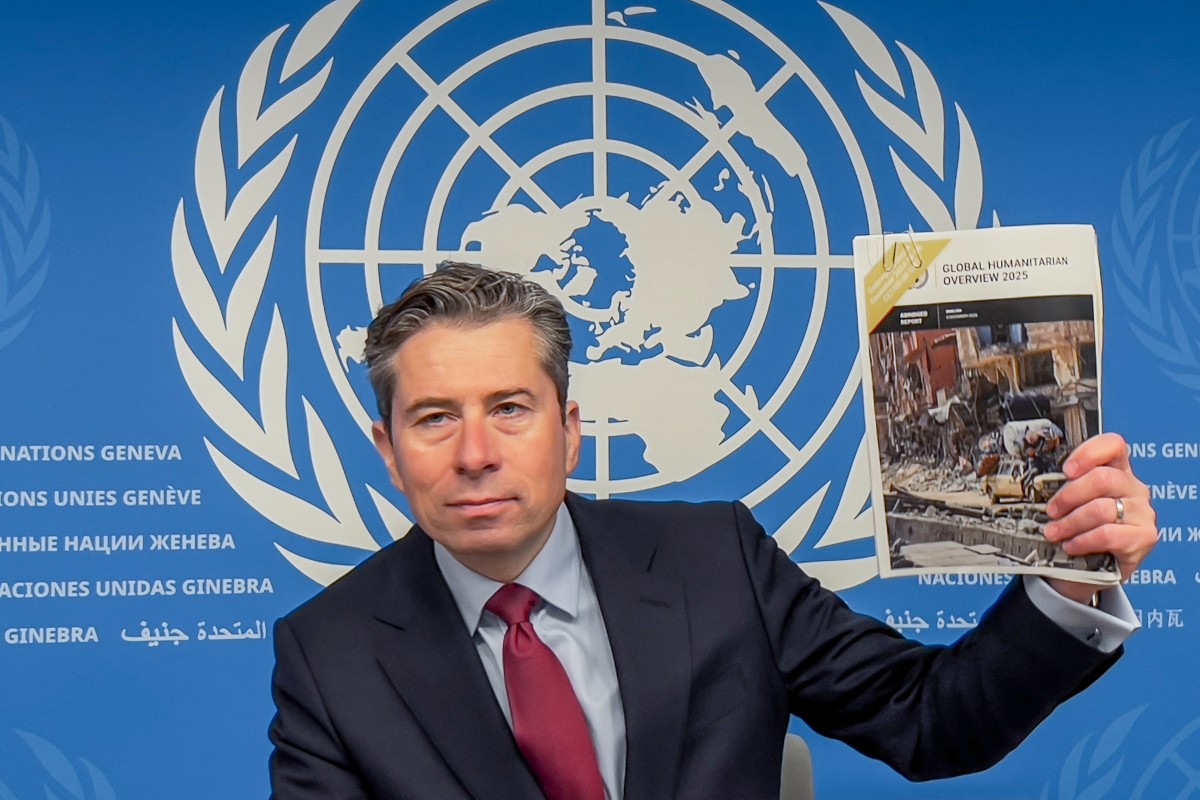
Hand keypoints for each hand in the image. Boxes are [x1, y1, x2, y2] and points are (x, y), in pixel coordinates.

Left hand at [1042, 433, 1155, 603]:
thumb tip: (1037, 481)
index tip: (1066, 471)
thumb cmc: (1079, 528)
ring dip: (1070, 522)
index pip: (1113, 445)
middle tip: (1051, 510)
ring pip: (1101, 509)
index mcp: (1117, 470)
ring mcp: (1142, 512)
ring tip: (1053, 532)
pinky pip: (1108, 535)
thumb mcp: (1073, 504)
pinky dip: (1083, 540)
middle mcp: (1134, 488)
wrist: (1091, 567)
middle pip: (1102, 479)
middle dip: (1069, 495)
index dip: (1088, 453)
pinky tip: (1071, 545)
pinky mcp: (1144, 537)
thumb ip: (1066, 487)